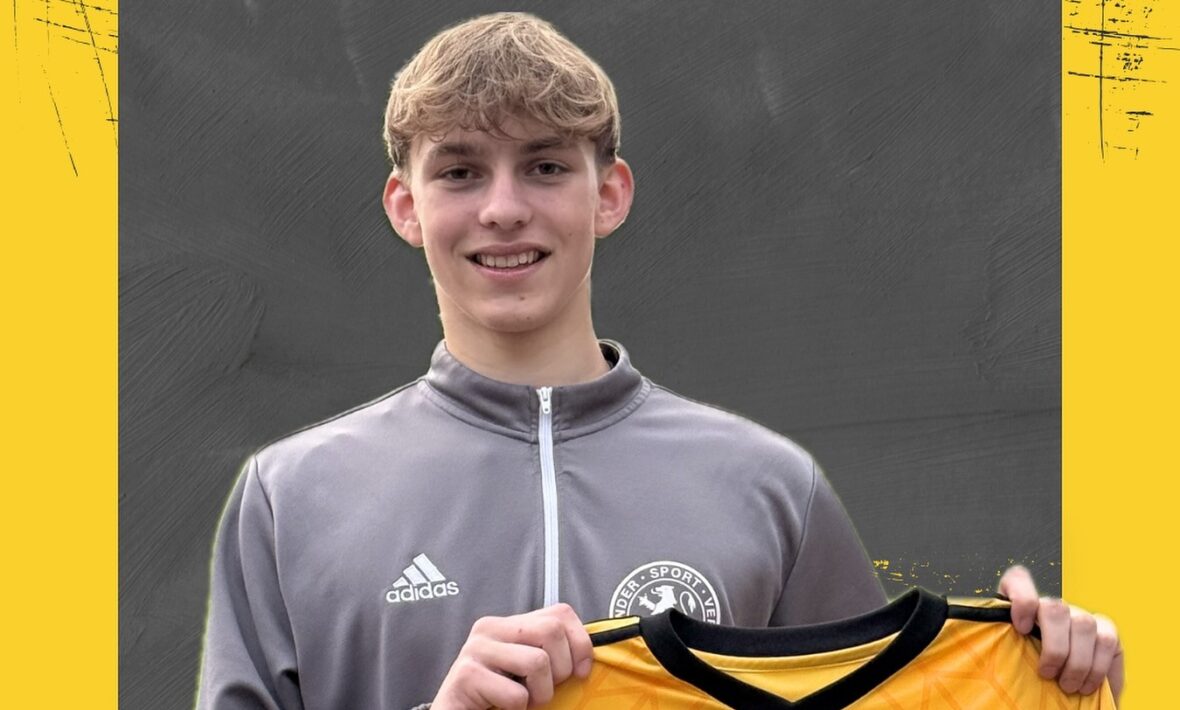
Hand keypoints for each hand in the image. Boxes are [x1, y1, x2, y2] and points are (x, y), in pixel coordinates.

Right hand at [432, 603, 593, 709]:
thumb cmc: (496, 696)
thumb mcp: (525, 668)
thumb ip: (547, 652)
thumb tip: (586, 657)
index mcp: (507, 622)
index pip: (560, 613)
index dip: (580, 643)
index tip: (580, 672)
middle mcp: (489, 628)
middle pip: (552, 631)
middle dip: (560, 669)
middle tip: (544, 690)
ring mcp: (475, 649)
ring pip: (537, 662)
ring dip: (540, 694)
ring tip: (525, 701)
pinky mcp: (466, 675)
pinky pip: (516, 694)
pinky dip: (519, 709)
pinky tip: (504, 708)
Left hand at [999, 566, 1123, 703]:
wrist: (1065, 694)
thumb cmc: (1029, 678)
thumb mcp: (1009, 661)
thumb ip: (1001, 648)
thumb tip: (981, 654)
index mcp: (1022, 608)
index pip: (1017, 580)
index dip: (1021, 598)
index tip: (1020, 628)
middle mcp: (1051, 607)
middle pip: (1054, 607)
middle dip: (1054, 646)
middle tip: (1047, 674)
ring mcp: (1080, 616)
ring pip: (1083, 623)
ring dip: (1076, 661)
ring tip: (1067, 686)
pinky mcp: (1106, 631)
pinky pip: (1107, 639)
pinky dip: (1097, 667)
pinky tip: (1086, 686)